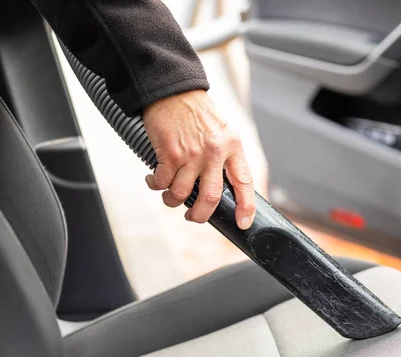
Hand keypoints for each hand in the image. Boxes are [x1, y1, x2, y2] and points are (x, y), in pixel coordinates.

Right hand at [143, 89, 254, 229]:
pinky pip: (162, 181)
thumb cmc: (198, 112)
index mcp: (232, 147)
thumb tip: (223, 187)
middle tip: (193, 217)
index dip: (245, 206)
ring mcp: (191, 153)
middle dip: (200, 215)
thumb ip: (225, 157)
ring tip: (170, 197)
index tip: (243, 223)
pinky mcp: (169, 152)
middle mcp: (214, 151)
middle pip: (210, 197)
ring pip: (182, 193)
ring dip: (172, 201)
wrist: (174, 90)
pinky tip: (154, 180)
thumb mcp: (222, 132)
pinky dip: (156, 185)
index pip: (244, 182)